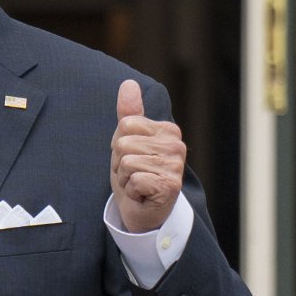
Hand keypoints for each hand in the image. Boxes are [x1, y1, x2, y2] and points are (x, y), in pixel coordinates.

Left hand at [109, 79, 184, 232]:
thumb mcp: (127, 142)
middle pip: (123, 143)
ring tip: (137, 184)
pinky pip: (134, 180)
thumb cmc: (136, 175)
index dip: (119, 145)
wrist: (143, 212)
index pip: (125, 124)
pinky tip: (142, 195)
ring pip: (127, 162)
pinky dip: (131, 192)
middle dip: (120, 163)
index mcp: (167, 130)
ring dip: (125, 178)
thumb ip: (129, 113)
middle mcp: (176, 145)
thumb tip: (128, 83)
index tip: (131, 158)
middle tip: (133, 175)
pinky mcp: (169, 186)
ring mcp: (175, 166)